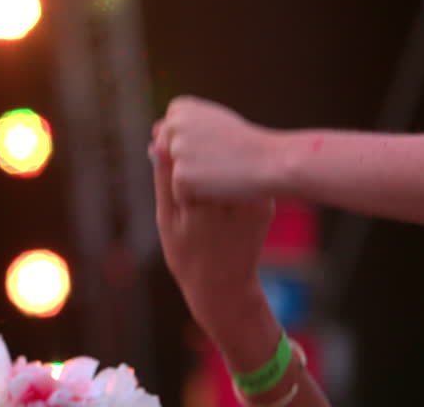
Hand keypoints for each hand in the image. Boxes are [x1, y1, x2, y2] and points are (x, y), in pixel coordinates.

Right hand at [151, 128, 274, 333]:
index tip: (166, 137)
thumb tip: (157, 142)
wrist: (224, 286)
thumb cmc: (186, 254)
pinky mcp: (266, 205)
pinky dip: (233, 171)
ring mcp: (253, 202)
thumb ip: (163, 180)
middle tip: (183, 143)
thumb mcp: (167, 219)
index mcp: (200, 202)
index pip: (189, 153)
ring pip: (233, 160)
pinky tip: (221, 177)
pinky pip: (246, 176)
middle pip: (214, 152)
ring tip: (201, 160)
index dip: (177, 142)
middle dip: (198, 145)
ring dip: (218, 155)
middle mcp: (231, 199)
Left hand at [157, 96, 278, 200]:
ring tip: (219, 172)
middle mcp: (174, 125)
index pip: (169, 139)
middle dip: (189, 166)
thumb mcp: (213, 124)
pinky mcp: (181, 176)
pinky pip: (181, 195)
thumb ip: (183, 126)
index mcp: (180, 107)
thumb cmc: (246, 144)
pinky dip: (197, 197)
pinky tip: (218, 186)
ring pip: (174, 177)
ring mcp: (176, 150)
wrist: (271, 162)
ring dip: (194, 181)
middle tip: (218, 161)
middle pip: (168, 158)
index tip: (216, 145)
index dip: (194, 150)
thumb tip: (153, 132)